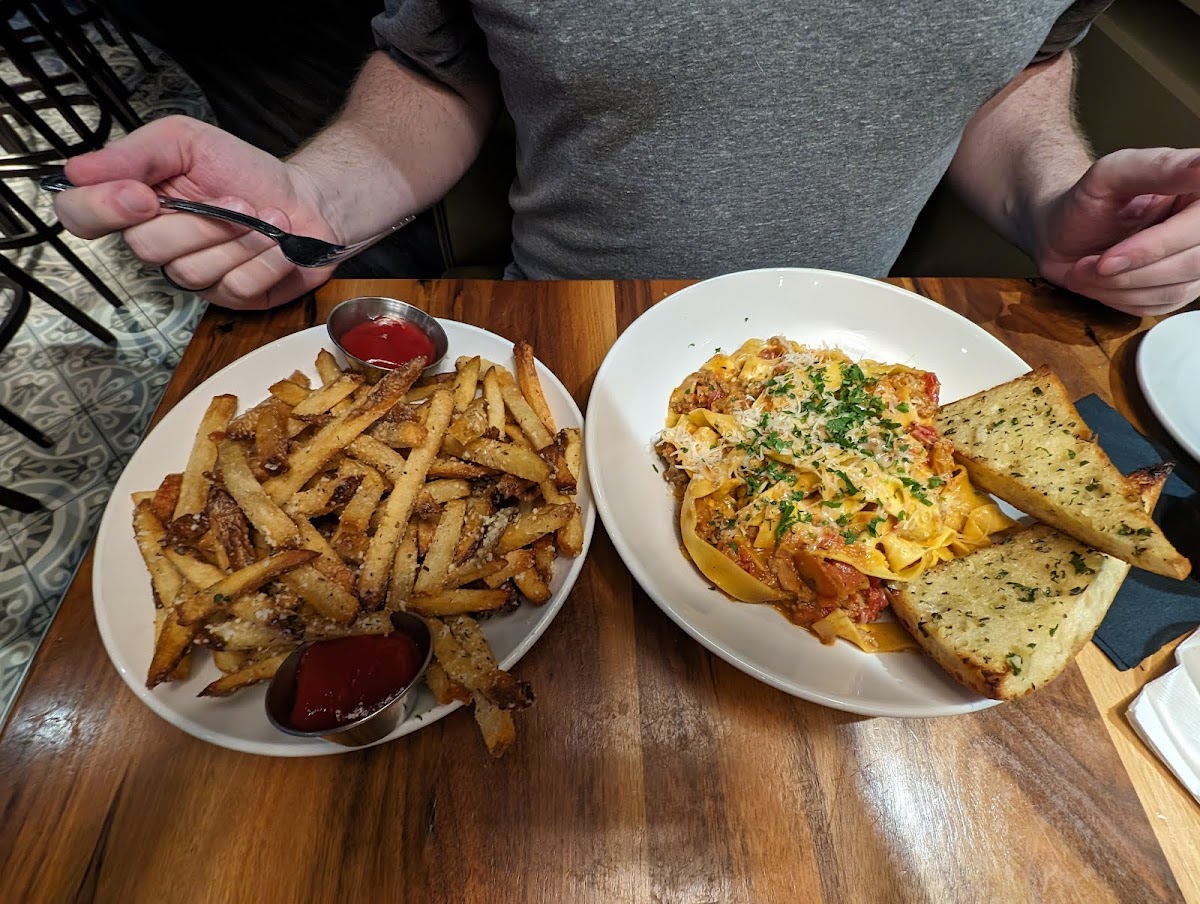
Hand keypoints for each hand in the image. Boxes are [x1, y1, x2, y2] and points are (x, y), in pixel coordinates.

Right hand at [54, 116, 339, 309]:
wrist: (306, 197)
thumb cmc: (244, 170)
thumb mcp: (186, 141)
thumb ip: (134, 153)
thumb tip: (77, 170)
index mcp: (135, 202)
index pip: (80, 216)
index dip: (102, 209)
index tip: (141, 195)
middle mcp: (158, 243)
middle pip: (144, 247)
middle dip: (199, 220)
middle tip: (234, 199)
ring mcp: (195, 275)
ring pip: (191, 271)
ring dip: (239, 237)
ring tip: (262, 217)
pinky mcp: (232, 297)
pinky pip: (236, 287)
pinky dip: (266, 259)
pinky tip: (278, 243)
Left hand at [1034, 147, 1199, 316]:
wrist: (1062, 231)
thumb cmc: (1087, 199)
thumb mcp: (1112, 173)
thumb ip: (1158, 168)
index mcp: (1198, 193)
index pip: (1199, 227)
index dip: (1156, 246)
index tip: (1109, 258)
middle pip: (1192, 263)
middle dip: (1129, 270)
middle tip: (1088, 263)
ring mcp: (1194, 262)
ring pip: (1172, 290)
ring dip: (1116, 285)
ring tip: (1085, 267)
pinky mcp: (1176, 290)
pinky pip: (1154, 306)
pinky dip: (1116, 298)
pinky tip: (1097, 279)